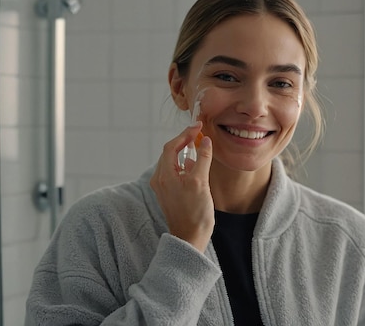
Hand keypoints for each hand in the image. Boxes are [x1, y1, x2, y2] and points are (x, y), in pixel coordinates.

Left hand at [150, 122, 213, 252]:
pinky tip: (194, 165)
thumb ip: (202, 158)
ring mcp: (163, 187)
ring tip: (197, 145)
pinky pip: (175, 172)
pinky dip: (184, 164)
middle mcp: (160, 179)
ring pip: (172, 161)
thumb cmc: (195, 213)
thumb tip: (204, 140)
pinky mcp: (169, 193)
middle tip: (198, 132)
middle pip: (170, 152)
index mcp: (164, 175)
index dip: (185, 133)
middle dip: (183, 141)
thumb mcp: (201, 182)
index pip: (172, 146)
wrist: (189, 238)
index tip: (198, 125)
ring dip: (184, 151)